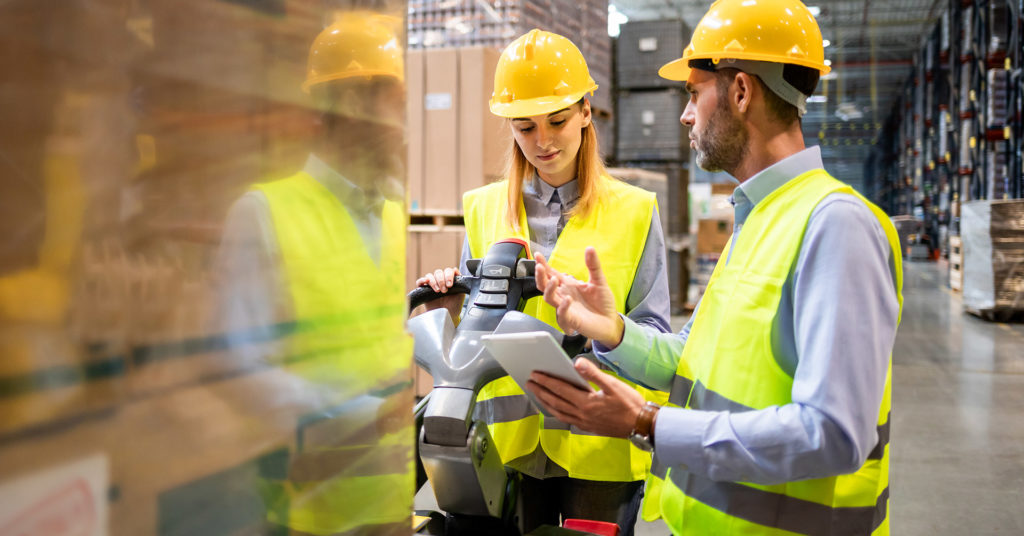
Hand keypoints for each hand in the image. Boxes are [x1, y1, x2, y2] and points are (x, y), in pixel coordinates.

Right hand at [412, 267, 462, 320]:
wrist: (448, 316)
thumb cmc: (454, 305)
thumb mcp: (461, 294)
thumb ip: (461, 282)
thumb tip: (456, 270)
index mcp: (449, 279)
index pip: (448, 270)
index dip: (449, 275)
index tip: (450, 285)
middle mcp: (441, 280)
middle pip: (438, 272)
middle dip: (442, 281)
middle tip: (444, 291)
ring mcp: (432, 285)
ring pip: (430, 275)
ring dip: (434, 282)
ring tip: (438, 291)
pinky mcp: (423, 290)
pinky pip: (420, 282)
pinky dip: (422, 280)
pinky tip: (426, 282)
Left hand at [526, 358, 644, 437]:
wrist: (641, 425)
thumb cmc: (630, 404)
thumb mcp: (613, 385)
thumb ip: (594, 373)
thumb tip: (577, 362)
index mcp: (586, 402)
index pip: (560, 389)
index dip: (545, 381)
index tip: (534, 374)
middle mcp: (581, 414)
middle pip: (555, 401)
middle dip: (540, 391)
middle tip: (529, 383)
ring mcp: (584, 422)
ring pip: (558, 412)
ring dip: (546, 402)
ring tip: (537, 394)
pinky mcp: (588, 427)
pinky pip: (566, 419)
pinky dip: (557, 412)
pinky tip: (555, 408)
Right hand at [535, 248, 624, 347]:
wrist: (610, 321)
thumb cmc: (603, 303)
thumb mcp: (599, 281)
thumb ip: (593, 265)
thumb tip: (590, 248)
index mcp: (568, 285)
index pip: (551, 274)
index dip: (543, 265)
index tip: (538, 255)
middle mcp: (563, 296)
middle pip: (544, 286)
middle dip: (540, 276)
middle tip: (539, 267)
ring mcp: (565, 308)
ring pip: (549, 298)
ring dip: (549, 289)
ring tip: (554, 280)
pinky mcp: (571, 320)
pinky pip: (562, 314)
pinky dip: (563, 306)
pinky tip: (567, 299)